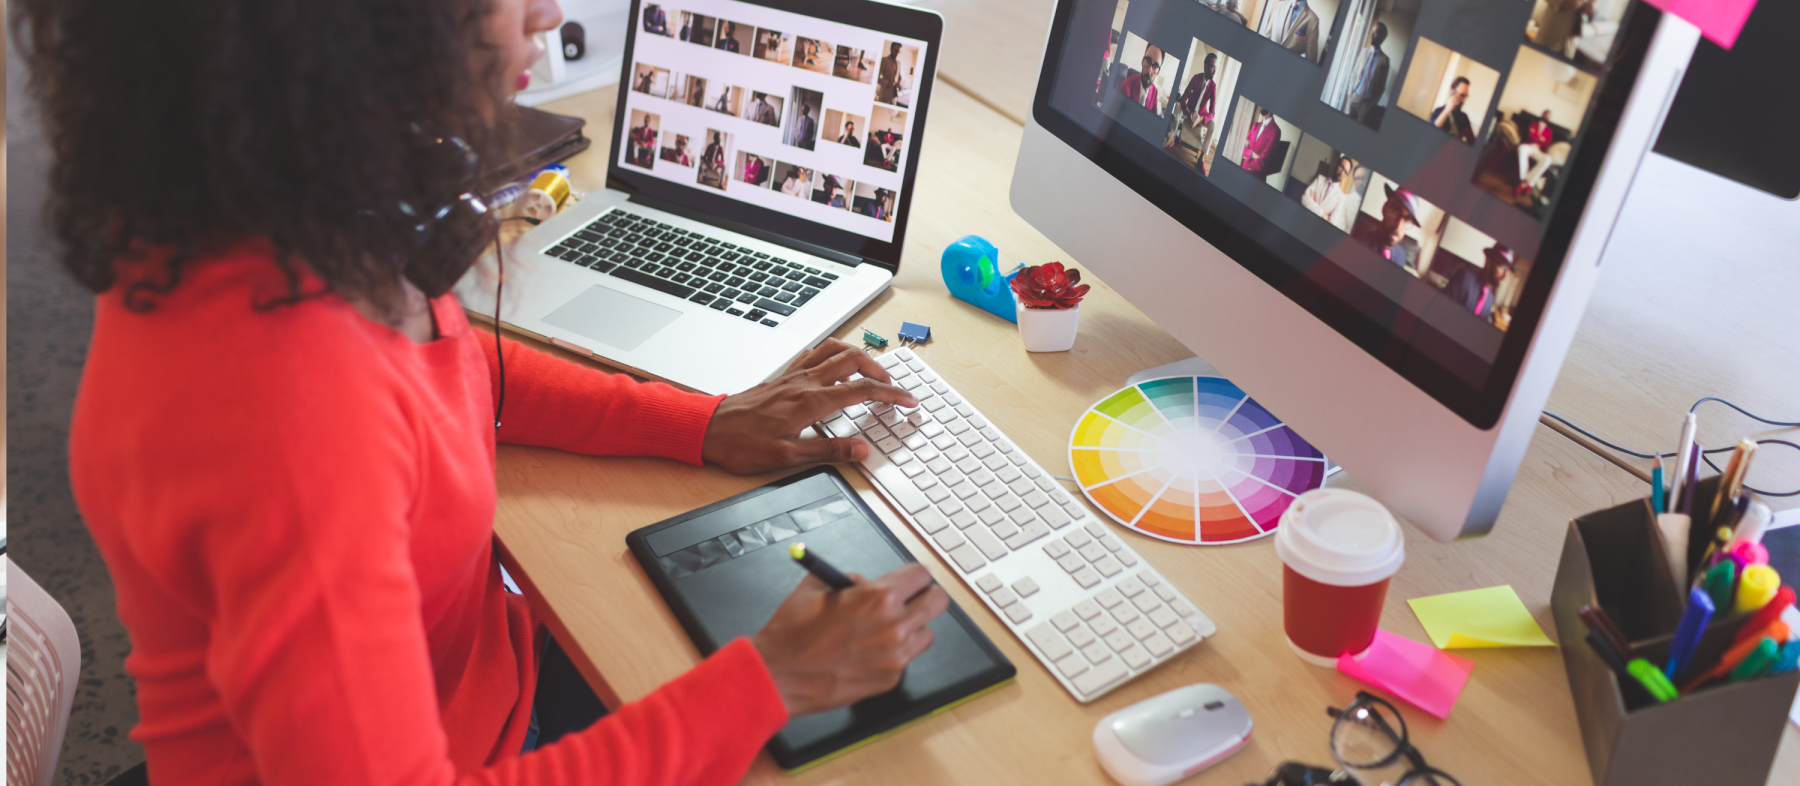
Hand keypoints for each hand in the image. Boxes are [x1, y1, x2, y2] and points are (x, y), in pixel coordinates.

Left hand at [702, 338, 917, 473]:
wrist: (709, 428)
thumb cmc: (742, 444)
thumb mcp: (787, 457)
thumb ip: (828, 452)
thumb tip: (861, 450)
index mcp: (810, 402)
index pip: (862, 391)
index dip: (891, 395)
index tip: (909, 401)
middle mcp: (804, 382)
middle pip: (854, 360)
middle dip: (881, 372)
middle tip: (894, 389)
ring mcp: (794, 374)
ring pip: (836, 349)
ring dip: (860, 356)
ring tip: (872, 373)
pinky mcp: (785, 375)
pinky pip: (816, 352)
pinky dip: (836, 353)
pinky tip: (838, 365)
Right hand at [752, 563, 950, 715]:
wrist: (779, 675)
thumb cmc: (793, 633)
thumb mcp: (816, 586)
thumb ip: (849, 580)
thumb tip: (863, 582)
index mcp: (879, 597)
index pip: (922, 575)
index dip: (912, 575)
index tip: (906, 580)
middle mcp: (894, 626)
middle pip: (937, 601)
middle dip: (923, 596)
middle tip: (908, 599)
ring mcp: (896, 656)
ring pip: (927, 632)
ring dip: (912, 626)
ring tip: (885, 628)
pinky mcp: (890, 678)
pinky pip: (907, 658)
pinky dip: (894, 652)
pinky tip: (869, 651)